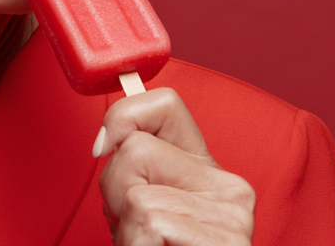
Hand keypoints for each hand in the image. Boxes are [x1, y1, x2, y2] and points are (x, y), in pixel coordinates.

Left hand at [94, 88, 254, 245]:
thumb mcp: (137, 208)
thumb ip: (132, 171)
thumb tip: (103, 143)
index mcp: (205, 170)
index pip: (165, 103)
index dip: (122, 117)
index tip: (102, 148)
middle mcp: (227, 185)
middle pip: (135, 149)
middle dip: (114, 193)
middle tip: (132, 227)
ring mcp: (232, 214)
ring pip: (136, 195)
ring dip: (125, 230)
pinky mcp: (228, 241)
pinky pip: (151, 223)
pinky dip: (136, 245)